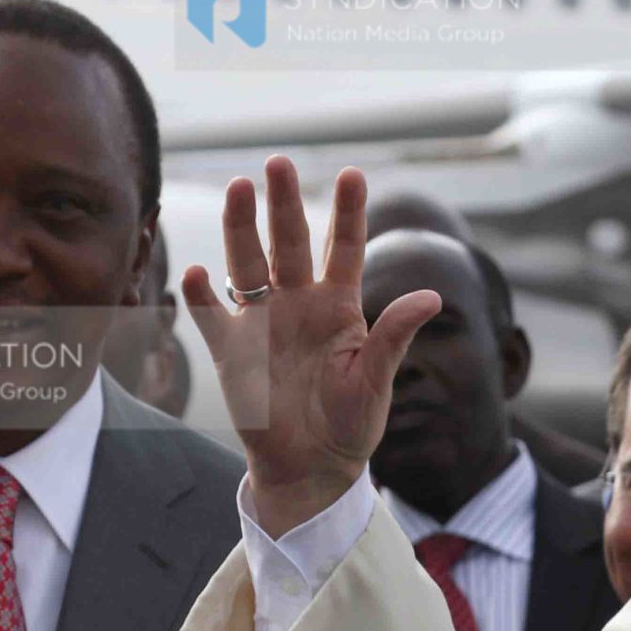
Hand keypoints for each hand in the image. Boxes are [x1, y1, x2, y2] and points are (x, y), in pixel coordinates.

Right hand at [180, 158, 440, 537]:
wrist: (312, 467)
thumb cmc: (351, 423)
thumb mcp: (376, 380)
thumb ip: (394, 336)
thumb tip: (432, 296)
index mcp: (340, 306)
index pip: (345, 248)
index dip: (348, 212)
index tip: (353, 174)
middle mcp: (298, 303)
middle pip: (290, 243)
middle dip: (284, 204)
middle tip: (278, 164)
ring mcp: (262, 323)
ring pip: (247, 264)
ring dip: (241, 229)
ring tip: (239, 189)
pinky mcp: (231, 351)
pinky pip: (211, 316)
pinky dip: (200, 296)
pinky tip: (197, 273)